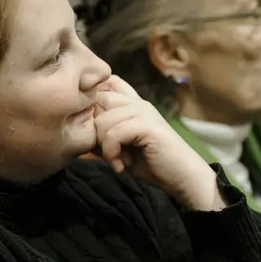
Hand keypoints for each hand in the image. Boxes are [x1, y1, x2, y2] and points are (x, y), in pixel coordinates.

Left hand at [94, 76, 224, 210]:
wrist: (182, 177)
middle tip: (108, 152)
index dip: (93, 106)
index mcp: (133, 103)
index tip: (97, 135)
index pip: (105, 84)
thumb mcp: (121, 147)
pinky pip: (113, 134)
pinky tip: (123, 166)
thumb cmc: (152, 163)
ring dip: (104, 147)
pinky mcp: (147, 124)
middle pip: (98, 101)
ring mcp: (143, 111)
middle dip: (95, 131)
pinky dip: (112, 154)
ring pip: (102, 121)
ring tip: (118, 161)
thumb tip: (78, 128)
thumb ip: (104, 133)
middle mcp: (138, 102)